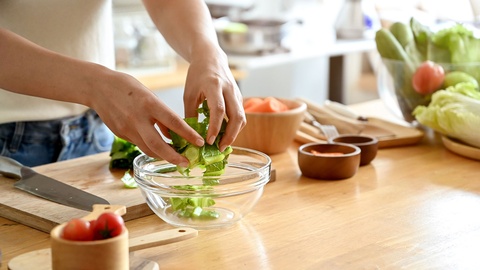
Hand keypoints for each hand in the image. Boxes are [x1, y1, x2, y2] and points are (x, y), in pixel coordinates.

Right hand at [89, 69, 203, 166]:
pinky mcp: (120, 134)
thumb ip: (160, 114)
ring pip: (148, 149)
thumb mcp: (149, 94)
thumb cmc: (126, 87)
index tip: (200, 143)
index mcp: (149, 104)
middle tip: (186, 163)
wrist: (97, 87)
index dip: (188, 135)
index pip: (174, 122)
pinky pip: (138, 144)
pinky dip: (150, 148)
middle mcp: (138, 118)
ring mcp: (127, 128)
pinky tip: (158, 149)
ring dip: (163, 156)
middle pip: (158, 144)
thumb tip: (172, 133)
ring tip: (176, 159)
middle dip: (174, 157)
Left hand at [183, 50, 245, 150]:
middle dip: (230, 135)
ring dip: (234, 133)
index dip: (215, 127)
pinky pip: (240, 115)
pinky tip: (225, 135)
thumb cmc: (197, 75)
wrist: (211, 58)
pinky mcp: (239, 97)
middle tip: (220, 148)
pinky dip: (235, 127)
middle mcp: (229, 89)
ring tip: (223, 144)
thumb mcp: (189, 94)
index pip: (218, 109)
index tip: (209, 141)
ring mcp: (236, 93)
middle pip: (236, 116)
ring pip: (242, 117)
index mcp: (214, 86)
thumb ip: (191, 114)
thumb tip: (192, 135)